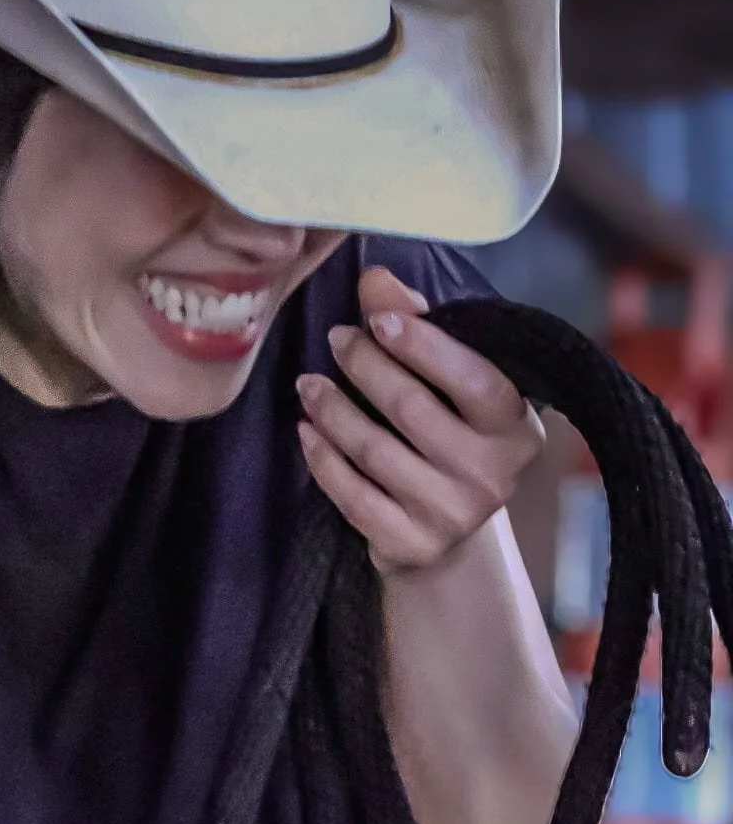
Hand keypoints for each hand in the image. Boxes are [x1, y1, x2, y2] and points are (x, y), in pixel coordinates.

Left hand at [296, 266, 545, 574]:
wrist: (453, 537)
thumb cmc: (454, 437)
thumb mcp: (454, 384)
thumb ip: (423, 326)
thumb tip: (375, 278)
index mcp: (515, 427)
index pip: (474, 380)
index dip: (423, 346)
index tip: (377, 319)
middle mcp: (492, 475)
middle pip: (413, 410)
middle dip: (367, 368)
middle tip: (337, 339)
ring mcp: (453, 515)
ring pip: (376, 453)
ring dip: (333, 411)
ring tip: (309, 383)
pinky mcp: (413, 545)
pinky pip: (354, 497)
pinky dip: (324, 460)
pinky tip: (306, 431)